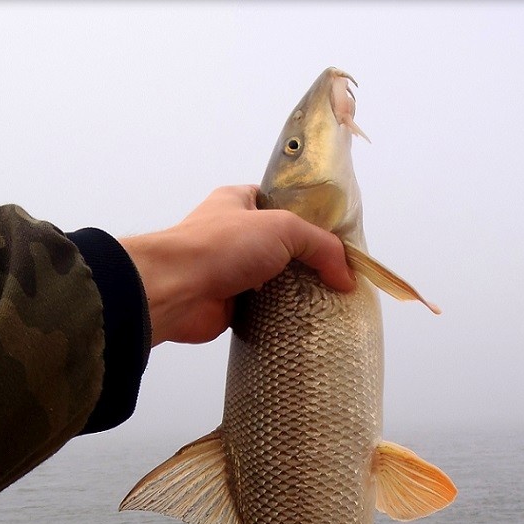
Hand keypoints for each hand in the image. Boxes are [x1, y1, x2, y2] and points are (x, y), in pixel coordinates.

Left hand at [118, 185, 355, 346]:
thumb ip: (320, 247)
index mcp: (239, 202)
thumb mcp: (282, 229)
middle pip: (283, 247)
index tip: (338, 239)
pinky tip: (306, 321)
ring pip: (274, 281)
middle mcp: (234, 235)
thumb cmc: (220, 246)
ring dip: (296, 292)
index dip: (311, 219)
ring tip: (330, 301)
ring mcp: (231, 271)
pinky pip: (264, 310)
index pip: (282, 204)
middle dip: (308, 262)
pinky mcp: (230, 305)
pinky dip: (282, 316)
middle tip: (339, 276)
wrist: (176, 290)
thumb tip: (347, 277)